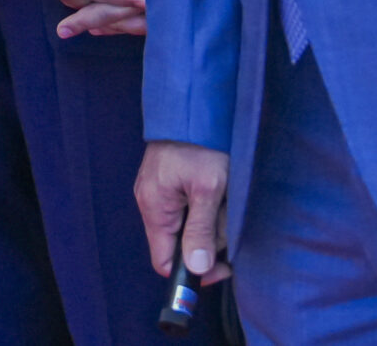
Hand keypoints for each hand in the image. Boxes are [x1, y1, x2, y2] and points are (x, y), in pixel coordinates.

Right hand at [23, 0, 150, 36]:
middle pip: (103, 2)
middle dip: (130, 7)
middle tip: (157, 10)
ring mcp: (73, 0)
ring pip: (103, 13)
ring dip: (127, 18)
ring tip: (154, 23)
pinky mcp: (81, 2)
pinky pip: (102, 16)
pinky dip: (121, 22)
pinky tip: (142, 27)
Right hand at [135, 140, 230, 285]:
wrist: (193, 105)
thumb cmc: (200, 143)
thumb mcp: (209, 189)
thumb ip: (202, 230)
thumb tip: (196, 268)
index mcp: (154, 208)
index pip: (164, 261)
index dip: (192, 271)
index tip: (221, 264)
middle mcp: (150, 202)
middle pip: (180, 244)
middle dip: (209, 237)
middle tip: (226, 215)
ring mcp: (158, 191)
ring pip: (187, 225)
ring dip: (211, 218)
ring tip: (222, 194)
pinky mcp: (168, 181)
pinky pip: (187, 207)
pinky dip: (205, 205)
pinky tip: (215, 188)